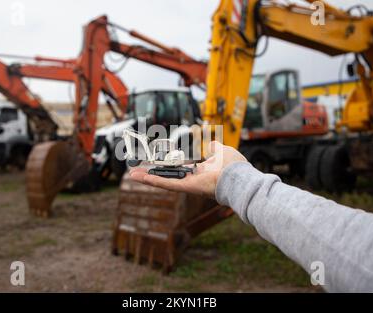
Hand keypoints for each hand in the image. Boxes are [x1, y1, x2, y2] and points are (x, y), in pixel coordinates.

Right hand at [129, 141, 246, 197]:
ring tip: (132, 174)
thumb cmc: (235, 167)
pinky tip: (139, 178)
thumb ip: (215, 148)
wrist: (240, 178)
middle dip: (152, 172)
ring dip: (147, 178)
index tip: (157, 161)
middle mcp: (192, 179)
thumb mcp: (223, 151)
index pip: (180, 168)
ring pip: (164, 181)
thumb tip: (211, 143)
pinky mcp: (186, 187)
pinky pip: (167, 184)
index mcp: (200, 172)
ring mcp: (188, 184)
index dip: (168, 165)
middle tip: (137, 169)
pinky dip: (153, 181)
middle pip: (168, 175)